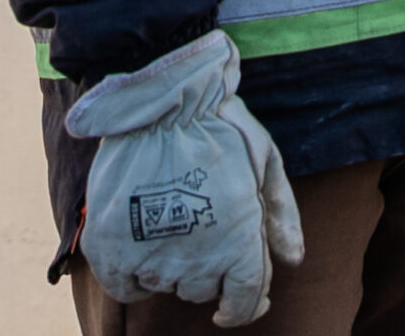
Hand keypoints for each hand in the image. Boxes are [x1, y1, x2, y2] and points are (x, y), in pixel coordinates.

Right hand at [64, 31, 304, 327]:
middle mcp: (196, 264)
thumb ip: (281, 215)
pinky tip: (144, 247)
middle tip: (204, 230)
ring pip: (167, 287)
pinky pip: (127, 288)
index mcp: (239, 247)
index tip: (241, 302)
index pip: (244, 303)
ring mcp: (151, 260)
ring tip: (174, 222)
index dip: (245, 306)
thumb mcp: (266, 162)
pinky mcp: (111, 251)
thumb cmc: (220, 127)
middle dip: (210, 269)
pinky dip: (136, 276)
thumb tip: (293, 260)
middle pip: (203, 291)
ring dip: (174, 267)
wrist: (161, 99)